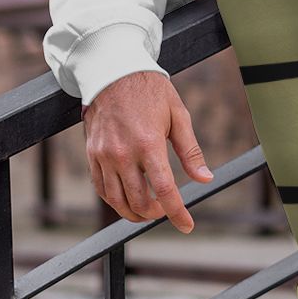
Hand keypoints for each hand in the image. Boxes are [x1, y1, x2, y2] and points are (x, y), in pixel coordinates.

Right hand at [82, 70, 213, 233]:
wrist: (114, 73)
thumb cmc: (151, 92)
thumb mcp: (178, 116)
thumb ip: (191, 151)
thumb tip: (205, 179)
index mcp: (148, 143)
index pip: (164, 189)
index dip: (177, 212)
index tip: (187, 225)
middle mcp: (123, 153)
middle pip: (139, 200)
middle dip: (156, 213)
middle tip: (167, 209)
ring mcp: (104, 156)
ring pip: (117, 200)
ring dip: (134, 213)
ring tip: (149, 210)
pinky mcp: (92, 154)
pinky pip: (101, 188)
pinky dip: (115, 200)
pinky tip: (127, 199)